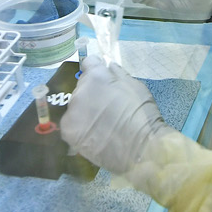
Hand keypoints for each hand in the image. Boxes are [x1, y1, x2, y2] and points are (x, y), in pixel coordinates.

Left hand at [60, 55, 168, 174]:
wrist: (141, 148)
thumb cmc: (143, 115)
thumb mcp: (136, 86)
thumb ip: (118, 74)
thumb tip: (108, 67)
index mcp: (96, 76)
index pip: (88, 63)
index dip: (96, 68)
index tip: (103, 78)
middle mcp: (79, 91)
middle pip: (82, 87)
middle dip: (92, 93)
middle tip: (107, 106)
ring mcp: (71, 112)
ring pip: (76, 106)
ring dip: (85, 111)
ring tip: (101, 125)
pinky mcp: (68, 132)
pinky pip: (71, 124)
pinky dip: (80, 127)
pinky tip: (93, 135)